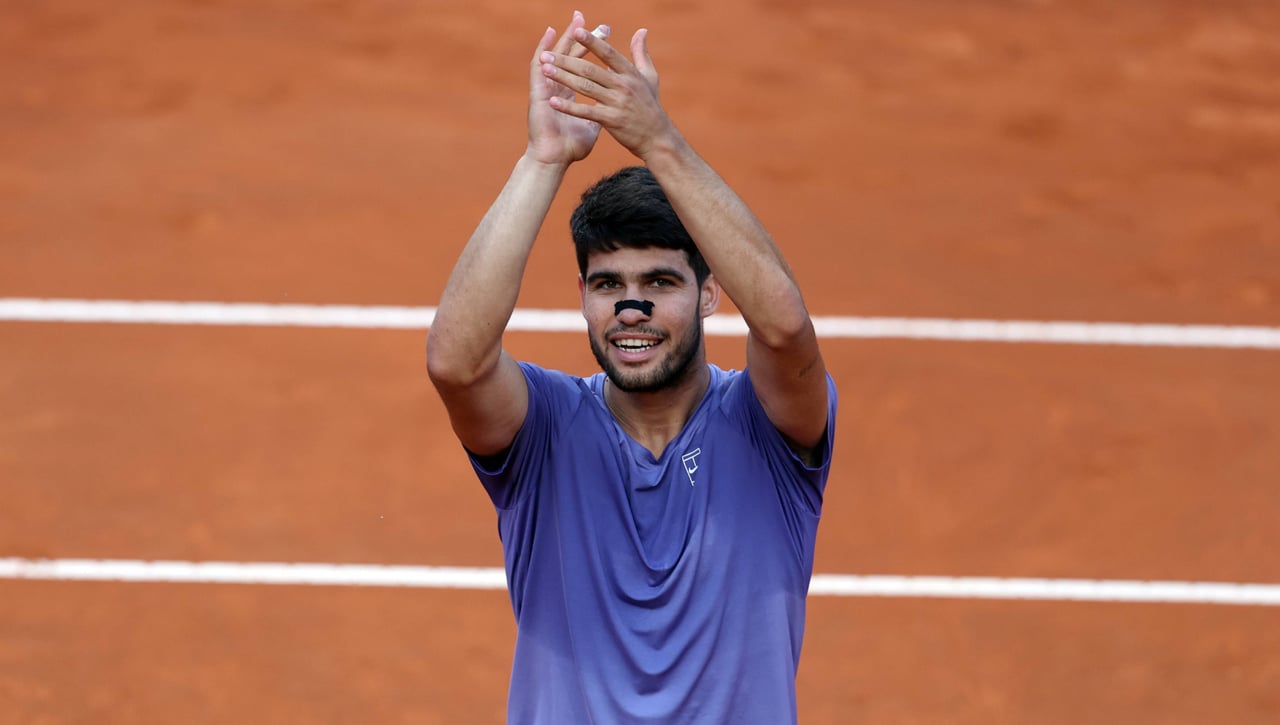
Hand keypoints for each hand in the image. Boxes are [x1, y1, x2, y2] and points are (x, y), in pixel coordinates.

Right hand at [525, 12, 604, 165]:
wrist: (555, 160)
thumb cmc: (570, 148)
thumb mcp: (592, 127)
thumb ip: (600, 114)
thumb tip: (612, 110)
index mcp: (570, 94)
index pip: (584, 66)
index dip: (593, 49)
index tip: (606, 33)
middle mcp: (558, 87)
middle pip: (572, 56)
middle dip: (583, 37)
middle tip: (595, 21)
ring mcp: (547, 88)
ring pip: (557, 56)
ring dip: (566, 38)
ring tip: (576, 20)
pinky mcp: (537, 91)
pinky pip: (539, 65)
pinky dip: (543, 48)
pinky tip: (550, 34)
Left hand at [537, 27, 672, 160]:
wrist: (657, 139)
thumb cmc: (651, 107)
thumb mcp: (650, 77)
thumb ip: (642, 53)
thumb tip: (642, 31)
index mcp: (630, 73)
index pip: (608, 53)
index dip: (592, 42)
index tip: (576, 31)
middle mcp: (623, 86)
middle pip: (591, 69)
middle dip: (566, 61)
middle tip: (546, 55)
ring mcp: (617, 103)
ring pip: (586, 87)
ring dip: (563, 78)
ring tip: (545, 71)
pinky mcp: (612, 120)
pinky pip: (586, 111)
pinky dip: (569, 107)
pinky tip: (553, 102)